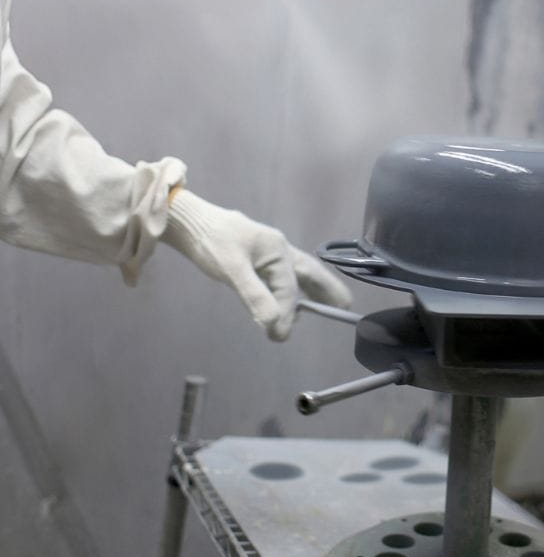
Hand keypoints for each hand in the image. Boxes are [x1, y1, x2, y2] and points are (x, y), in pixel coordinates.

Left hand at [161, 189, 351, 340]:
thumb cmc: (209, 241)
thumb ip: (254, 296)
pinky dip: (291, 287)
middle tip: (345, 305)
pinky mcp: (257, 255)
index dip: (286, 314)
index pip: (288, 289)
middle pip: (310, 272)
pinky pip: (283, 274)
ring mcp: (269, 251)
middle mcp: (279, 248)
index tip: (279, 336)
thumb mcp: (231, 269)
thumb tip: (275, 322)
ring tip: (325, 304)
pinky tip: (289, 296)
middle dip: (327, 289)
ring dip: (312, 288)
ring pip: (298, 272)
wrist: (186, 220)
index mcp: (277, 249)